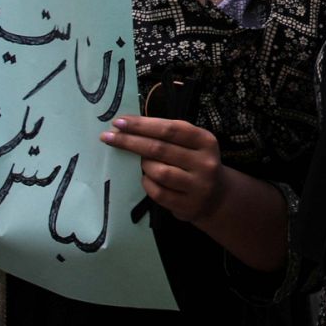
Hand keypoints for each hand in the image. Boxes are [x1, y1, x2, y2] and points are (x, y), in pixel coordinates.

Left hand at [101, 115, 227, 225]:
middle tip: (108, 136)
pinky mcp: (187, 205)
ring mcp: (197, 185)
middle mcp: (204, 162)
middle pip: (160, 148)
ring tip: (142, 163)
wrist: (217, 197)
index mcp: (205, 141)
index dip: (143, 125)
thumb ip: (170, 134)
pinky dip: (147, 183)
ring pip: (158, 171)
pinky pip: (157, 192)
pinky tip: (147, 178)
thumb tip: (130, 125)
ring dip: (144, 165)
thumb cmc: (196, 163)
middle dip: (130, 141)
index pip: (170, 129)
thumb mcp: (194, 144)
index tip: (119, 121)